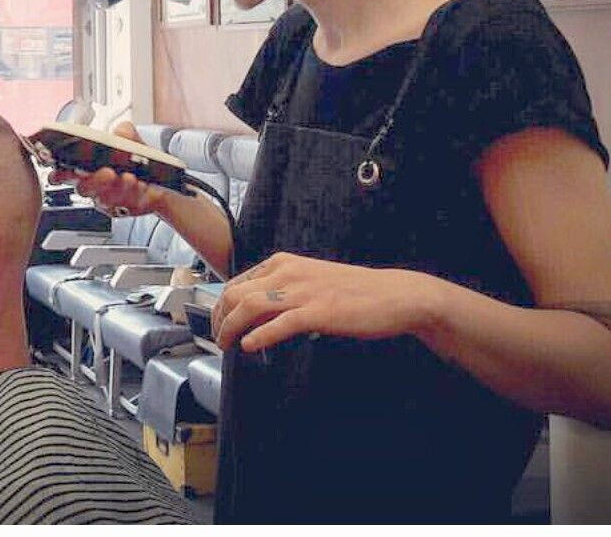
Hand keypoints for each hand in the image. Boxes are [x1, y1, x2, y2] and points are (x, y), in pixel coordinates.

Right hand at [48, 122, 168, 216]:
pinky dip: (132, 194)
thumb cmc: (137, 161)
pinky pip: (124, 204)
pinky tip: (139, 185)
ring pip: (105, 198)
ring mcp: (107, 199)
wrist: (160, 180)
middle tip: (107, 172)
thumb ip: (125, 133)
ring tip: (129, 177)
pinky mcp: (123, 209)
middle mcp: (94, 186)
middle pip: (84, 188)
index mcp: (87, 168)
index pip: (66, 173)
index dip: (60, 174)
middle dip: (94, 180)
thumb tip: (121, 131)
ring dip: (116, 187)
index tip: (60, 173)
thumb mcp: (133, 142)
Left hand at [211, 253, 436, 351]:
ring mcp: (303, 291)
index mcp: (283, 263)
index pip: (236, 282)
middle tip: (219, 340)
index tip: (217, 324)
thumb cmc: (351, 292)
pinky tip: (251, 346)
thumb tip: (252, 316)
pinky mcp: (318, 311)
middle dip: (219, 319)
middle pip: (235, 294)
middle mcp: (288, 272)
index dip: (220, 307)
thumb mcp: (309, 282)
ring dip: (231, 329)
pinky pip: (279, 324)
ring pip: (249, 306)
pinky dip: (259, 336)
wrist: (392, 295)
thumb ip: (281, 294)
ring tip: (228, 346)